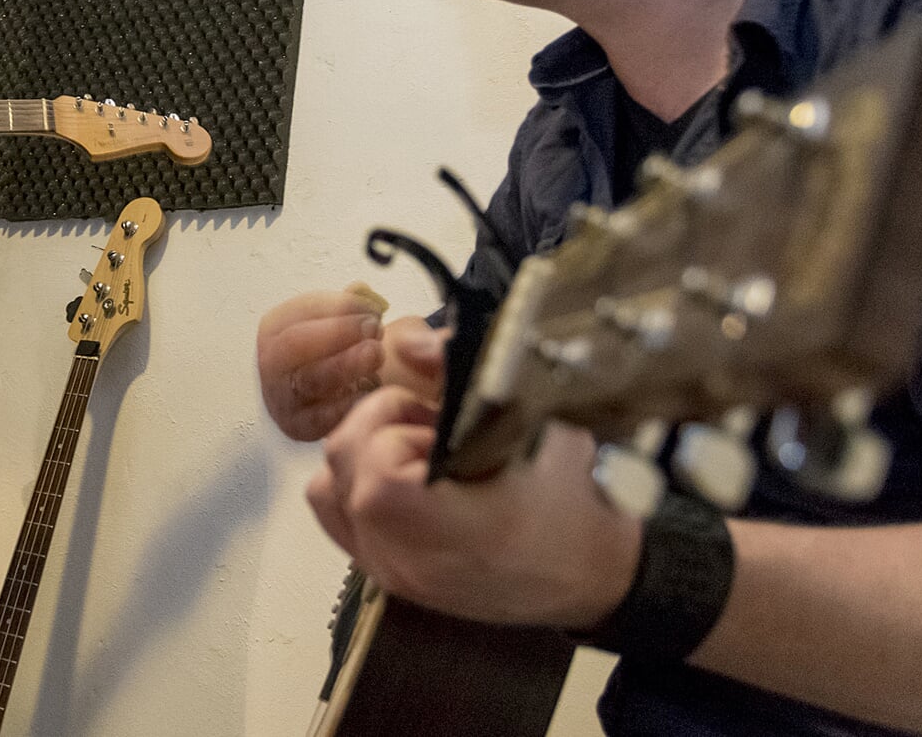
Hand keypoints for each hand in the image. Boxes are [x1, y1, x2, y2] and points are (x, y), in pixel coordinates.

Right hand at [255, 286, 446, 440]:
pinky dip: (348, 402)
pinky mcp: (299, 427)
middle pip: (296, 343)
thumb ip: (351, 302)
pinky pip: (323, 417)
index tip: (373, 307)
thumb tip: (362, 291)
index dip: (339, 306)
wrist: (328, 397)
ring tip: (376, 352)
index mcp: (275, 328)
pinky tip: (372, 387)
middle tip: (374, 327)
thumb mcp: (340, 320)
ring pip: (311, 379)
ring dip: (346, 364)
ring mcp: (282, 397)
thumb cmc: (334, 352)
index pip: (301, 310)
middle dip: (338, 332)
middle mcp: (271, 363)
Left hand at [307, 386, 640, 628]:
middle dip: (382, 427)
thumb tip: (413, 345)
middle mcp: (408, 559)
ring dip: (366, 455)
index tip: (438, 419)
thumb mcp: (536, 421)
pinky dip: (359, 485)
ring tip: (422, 452)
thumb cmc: (572, 501)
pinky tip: (407, 476)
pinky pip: (339, 518)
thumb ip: (467, 375)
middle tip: (433, 425)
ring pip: (329, 488)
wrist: (592, 571)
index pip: (376, 464)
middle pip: (343, 463)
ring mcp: (391, 573)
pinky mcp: (387, 576)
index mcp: (448, 531)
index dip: (400, 424)